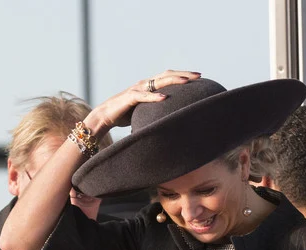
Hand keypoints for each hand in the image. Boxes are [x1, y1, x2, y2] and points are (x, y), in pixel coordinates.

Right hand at [84, 70, 201, 136]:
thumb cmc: (126, 115)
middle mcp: (145, 84)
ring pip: (158, 81)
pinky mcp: (130, 97)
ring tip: (187, 81)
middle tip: (199, 76)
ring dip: (173, 80)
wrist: (106, 116)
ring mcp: (137, 89)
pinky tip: (165, 98)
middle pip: (167, 75)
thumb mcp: (146, 111)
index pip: (169, 76)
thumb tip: (172, 119)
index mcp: (149, 86)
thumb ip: (157, 110)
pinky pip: (144, 96)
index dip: (183, 75)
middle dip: (184, 74)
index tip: (199, 77)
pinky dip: (154, 97)